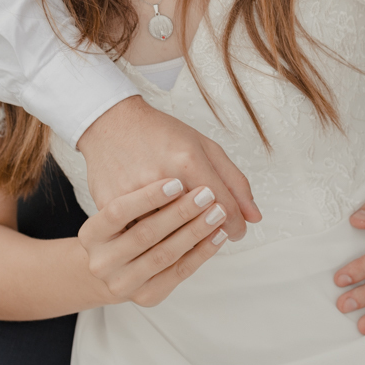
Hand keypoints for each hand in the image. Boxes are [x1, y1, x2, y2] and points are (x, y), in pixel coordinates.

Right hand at [77, 96, 261, 240]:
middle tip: (213, 232)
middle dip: (210, 234)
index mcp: (188, 160)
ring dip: (181, 242)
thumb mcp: (204, 146)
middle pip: (196, 226)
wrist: (110, 123)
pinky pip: (137, 237)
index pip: (222, 208)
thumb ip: (234, 181)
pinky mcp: (110, 206)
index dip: (235, 226)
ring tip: (186, 233)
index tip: (236, 231)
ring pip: (166, 238)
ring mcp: (133, 194)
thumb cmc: (162, 134)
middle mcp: (162, 178)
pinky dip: (152, 240)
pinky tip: (159, 232)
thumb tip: (254, 217)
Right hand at [79, 177, 228, 305]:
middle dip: (180, 213)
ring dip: (195, 232)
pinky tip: (217, 235)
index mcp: (91, 234)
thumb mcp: (122, 200)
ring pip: (164, 255)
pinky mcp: (146, 297)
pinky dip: (202, 252)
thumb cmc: (125, 222)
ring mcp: (122, 283)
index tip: (176, 182)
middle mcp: (102, 262)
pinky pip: (178, 273)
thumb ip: (145, 185)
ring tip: (218, 213)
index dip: (148, 197)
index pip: (118, 211)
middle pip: (145, 234)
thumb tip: (180, 177)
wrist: (110, 264)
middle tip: (206, 194)